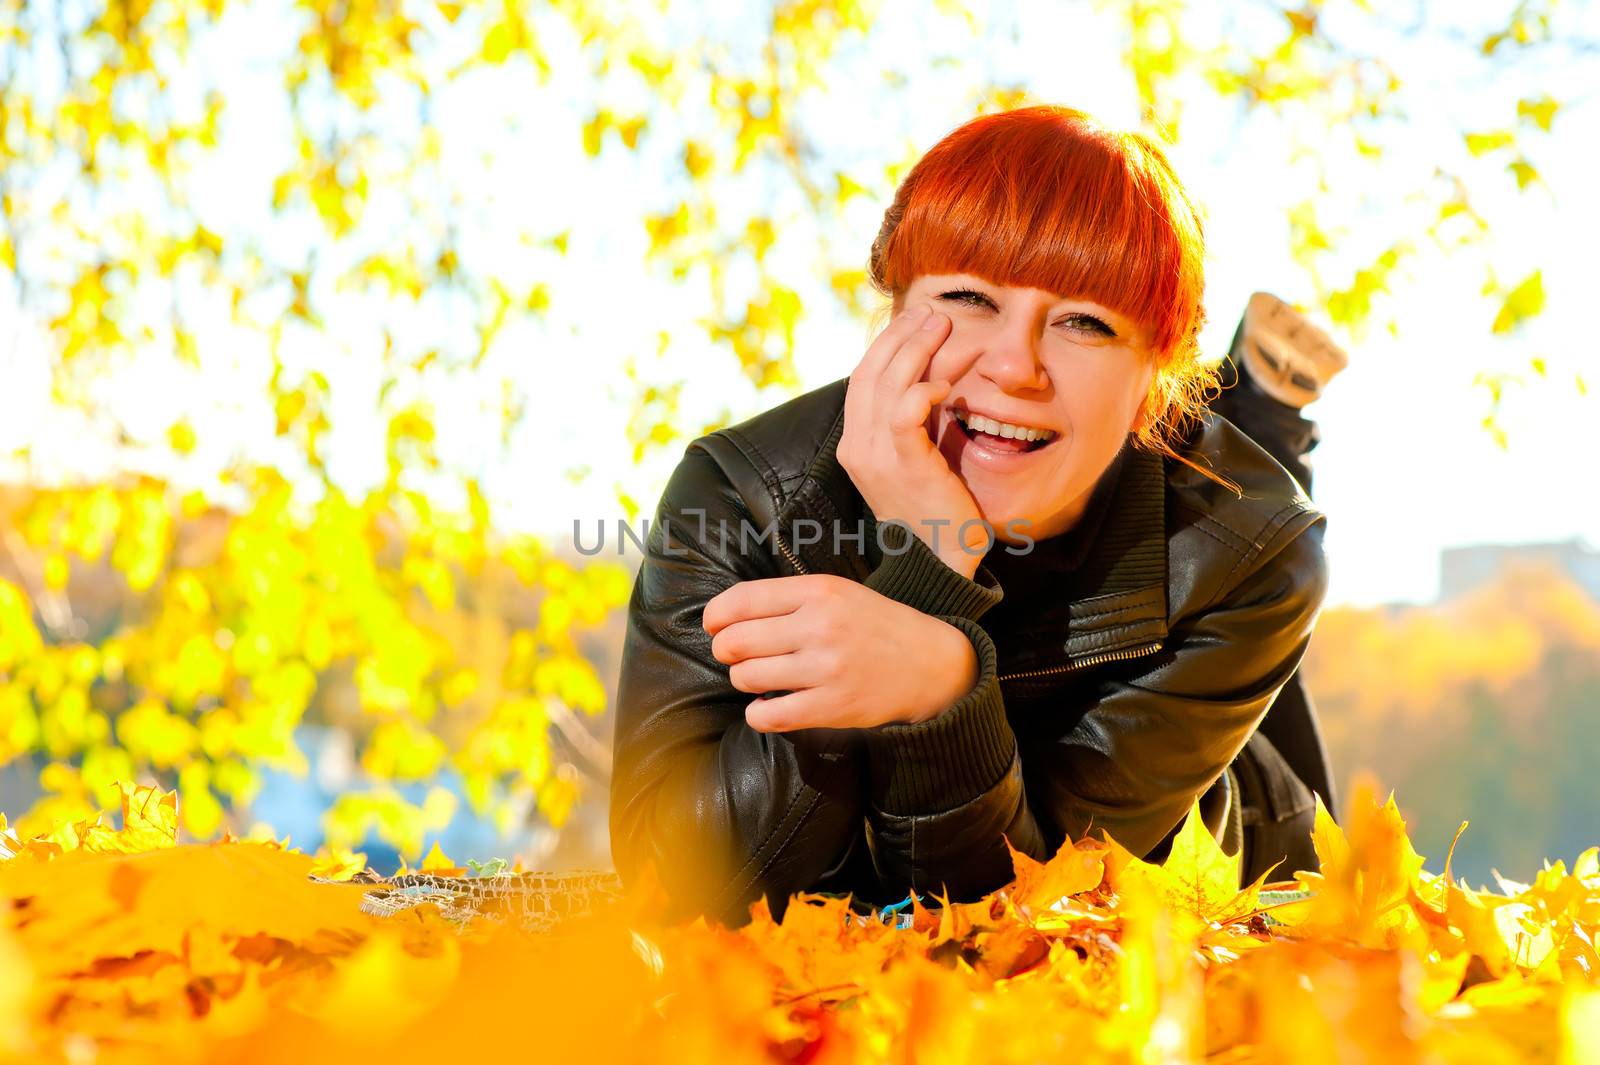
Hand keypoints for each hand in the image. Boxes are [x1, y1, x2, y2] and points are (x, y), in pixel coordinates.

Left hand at [703, 574, 978, 732]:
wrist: (930, 664)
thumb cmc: (875, 625)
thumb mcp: (839, 592)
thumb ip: (788, 598)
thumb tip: (724, 616)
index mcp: (819, 592)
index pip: (743, 600)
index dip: (716, 615)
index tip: (713, 625)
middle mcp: (821, 627)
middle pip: (736, 641)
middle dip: (724, 651)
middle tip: (733, 655)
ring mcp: (827, 669)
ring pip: (747, 677)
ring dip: (743, 680)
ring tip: (758, 678)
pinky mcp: (833, 707)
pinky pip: (769, 715)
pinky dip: (757, 714)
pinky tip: (766, 707)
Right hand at [837, 304, 986, 578]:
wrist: (940, 558)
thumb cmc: (934, 506)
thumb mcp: (917, 453)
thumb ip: (915, 416)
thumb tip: (933, 371)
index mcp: (855, 443)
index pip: (862, 378)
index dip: (888, 343)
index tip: (917, 320)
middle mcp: (857, 448)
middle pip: (870, 372)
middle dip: (902, 336)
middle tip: (932, 314)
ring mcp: (877, 458)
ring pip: (887, 385)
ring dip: (916, 351)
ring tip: (943, 329)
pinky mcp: (905, 466)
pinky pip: (905, 414)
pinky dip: (924, 390)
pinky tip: (946, 385)